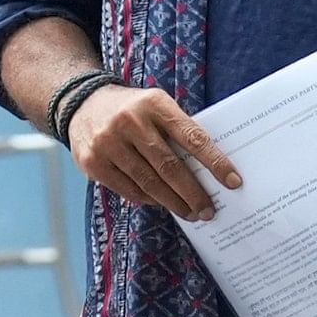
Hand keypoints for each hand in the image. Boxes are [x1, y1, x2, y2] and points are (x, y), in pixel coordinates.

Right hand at [68, 84, 242, 220]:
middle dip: (194, 193)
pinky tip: (163, 204)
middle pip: (170, 166)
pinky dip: (149, 199)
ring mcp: (108, 143)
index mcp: (154, 104)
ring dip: (174, 202)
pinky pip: (128, 189)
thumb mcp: (156, 106)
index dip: (215, 162)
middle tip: (209, 211)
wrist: (82, 103)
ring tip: (191, 213)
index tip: (233, 182)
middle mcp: (130, 122)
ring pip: (149, 182)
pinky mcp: (92, 162)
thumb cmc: (133, 109)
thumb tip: (210, 169)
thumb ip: (178, 129)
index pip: (192, 137)